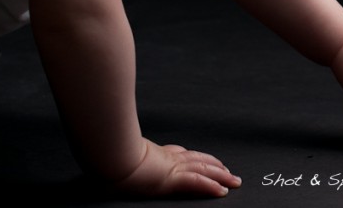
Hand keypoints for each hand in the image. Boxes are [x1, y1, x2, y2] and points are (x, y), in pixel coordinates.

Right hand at [112, 139, 241, 197]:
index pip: (178, 153)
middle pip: (196, 159)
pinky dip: (211, 186)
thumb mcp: (115, 155)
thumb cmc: (107, 155)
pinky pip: (196, 183)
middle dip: (214, 165)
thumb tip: (112, 160)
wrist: (109, 154)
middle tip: (228, 170)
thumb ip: (123, 157)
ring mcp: (169, 167)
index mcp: (152, 152)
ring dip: (220, 176)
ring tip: (234, 181)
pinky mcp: (171, 178)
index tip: (204, 158)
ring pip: (202, 169)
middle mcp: (164, 158)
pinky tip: (223, 190)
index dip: (194, 156)